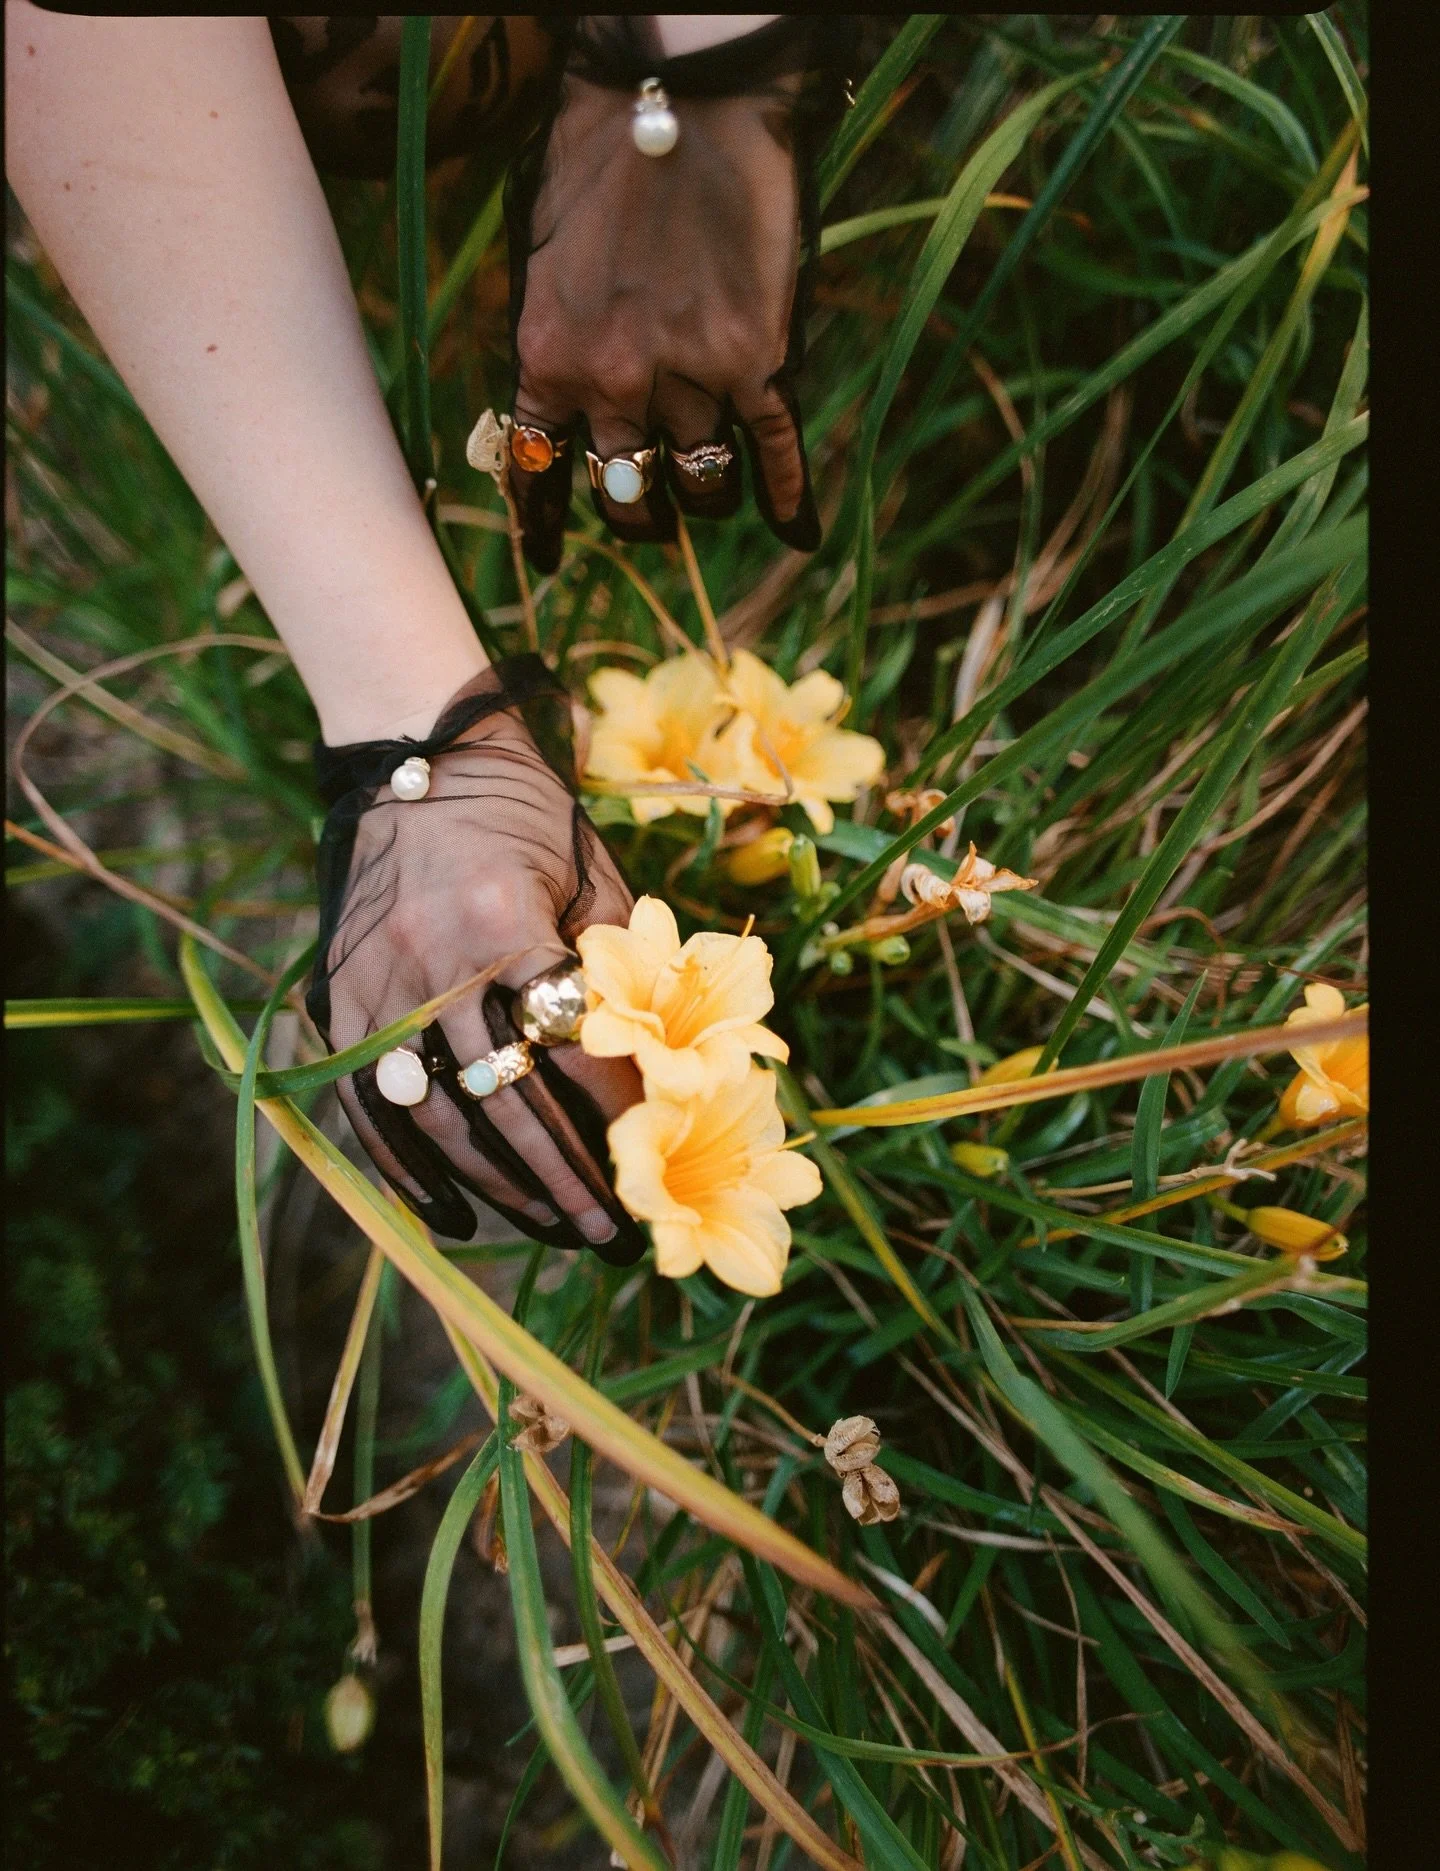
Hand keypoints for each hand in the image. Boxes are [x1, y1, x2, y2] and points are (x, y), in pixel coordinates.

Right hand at [311, 664, 647, 1262]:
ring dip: (499, 1184)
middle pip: (505, 1098)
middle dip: (565, 1175)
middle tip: (611, 1230)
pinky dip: (406, 1171)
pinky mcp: (338, 1000)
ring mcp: (376, 987)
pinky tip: (452, 1215)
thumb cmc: (526, 817)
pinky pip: (366, 1108)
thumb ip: (619, 964)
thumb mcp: (588, 874)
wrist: (420, 759)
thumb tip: (672, 1064)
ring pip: (438, 1116)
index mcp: (505, 921)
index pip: (570, 1045)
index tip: (655, 1161)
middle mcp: (432, 959)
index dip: (616, 1114)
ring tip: (553, 1226)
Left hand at [506, 73, 821, 571]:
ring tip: (710, 491)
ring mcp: (691, 375)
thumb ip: (552, 334)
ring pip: (700, 481)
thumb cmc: (596, 148)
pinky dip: (786, 498)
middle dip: (637, 512)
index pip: (540, 469)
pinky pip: (773, 452)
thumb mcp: (541, 252)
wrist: (679, 89)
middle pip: (627, 491)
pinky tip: (794, 531)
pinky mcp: (759, 358)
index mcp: (547, 358)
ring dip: (704, 495)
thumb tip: (559, 396)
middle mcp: (614, 383)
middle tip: (650, 515)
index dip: (546, 522)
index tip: (551, 557)